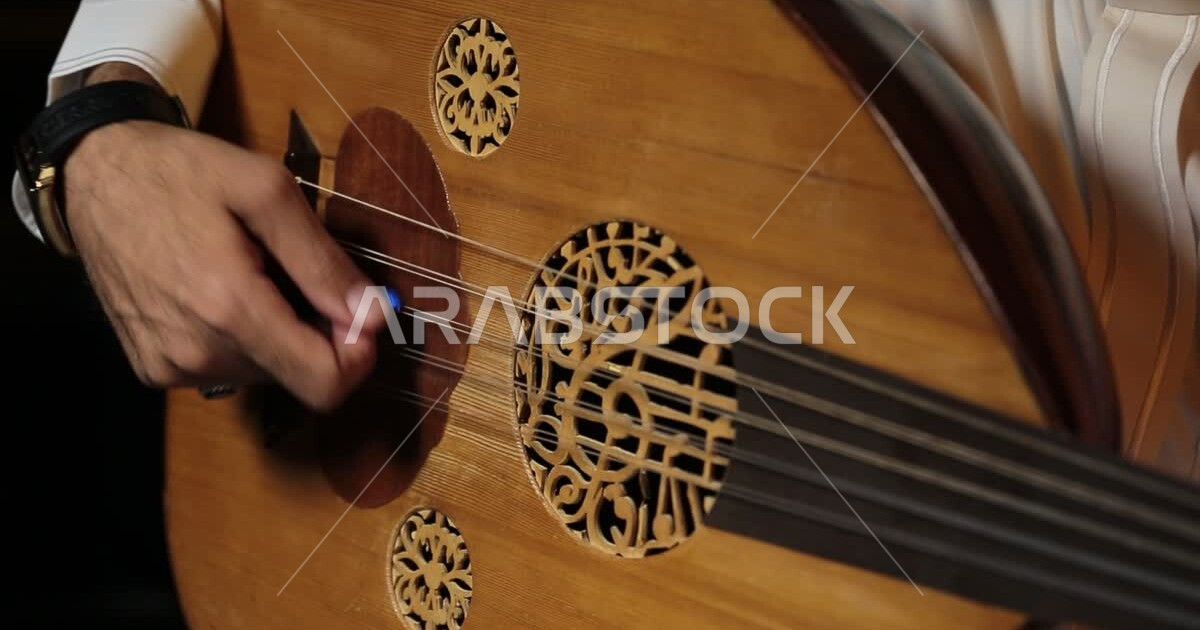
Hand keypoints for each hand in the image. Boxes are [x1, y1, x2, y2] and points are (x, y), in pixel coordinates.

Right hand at [63, 92, 385, 410]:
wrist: (93, 171)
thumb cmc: (181, 171)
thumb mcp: (267, 191)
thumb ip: (324, 262)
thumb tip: (376, 315)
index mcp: (228, 309)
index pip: (323, 383)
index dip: (358, 355)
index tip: (360, 313)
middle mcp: (196, 353)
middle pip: (297, 374)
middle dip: (315, 329)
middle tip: (294, 270)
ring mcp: (170, 365)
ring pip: (265, 373)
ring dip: (277, 330)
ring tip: (252, 271)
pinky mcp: (152, 367)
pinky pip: (226, 368)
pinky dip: (241, 336)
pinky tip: (221, 288)